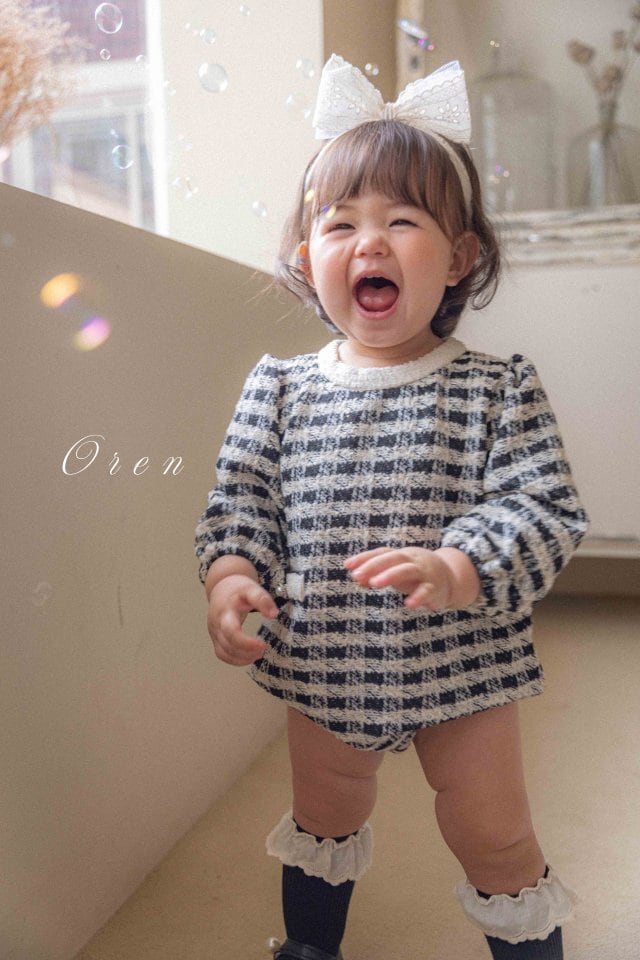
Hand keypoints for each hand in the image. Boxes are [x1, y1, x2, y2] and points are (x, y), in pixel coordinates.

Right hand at [207, 574, 277, 665]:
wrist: (221, 587)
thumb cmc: (237, 589)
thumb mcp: (251, 588)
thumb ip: (262, 599)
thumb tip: (273, 614)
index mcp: (225, 611)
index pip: (231, 632)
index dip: (245, 643)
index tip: (262, 644)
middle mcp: (216, 624)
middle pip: (227, 646)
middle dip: (246, 652)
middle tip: (263, 648)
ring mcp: (214, 633)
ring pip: (223, 653)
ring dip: (241, 658)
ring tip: (259, 653)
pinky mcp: (216, 639)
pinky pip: (222, 654)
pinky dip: (235, 660)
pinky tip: (250, 656)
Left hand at [344, 546, 479, 610]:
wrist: (450, 577)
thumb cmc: (414, 574)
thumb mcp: (394, 573)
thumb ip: (375, 575)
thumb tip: (356, 578)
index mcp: (401, 555)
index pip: (381, 553)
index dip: (364, 558)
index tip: (347, 565)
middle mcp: (412, 560)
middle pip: (392, 558)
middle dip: (374, 565)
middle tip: (357, 575)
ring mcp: (424, 573)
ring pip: (407, 570)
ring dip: (390, 575)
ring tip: (374, 583)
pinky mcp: (435, 588)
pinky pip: (426, 591)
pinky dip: (418, 597)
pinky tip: (408, 604)